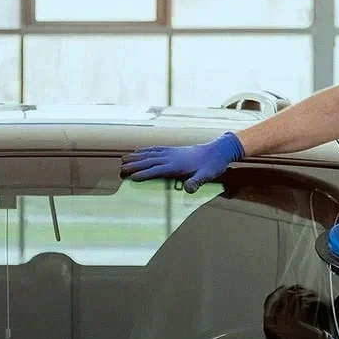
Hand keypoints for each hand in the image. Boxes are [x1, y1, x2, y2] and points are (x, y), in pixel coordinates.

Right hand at [119, 132, 244, 192]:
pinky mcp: (173, 150)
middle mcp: (171, 157)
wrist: (218, 150)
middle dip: (134, 164)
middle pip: (149, 161)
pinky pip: (155, 149)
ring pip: (149, 154)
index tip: (132, 177)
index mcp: (177, 165)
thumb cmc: (213, 165)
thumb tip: (188, 189)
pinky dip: (145, 150)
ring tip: (123, 159)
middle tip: (120, 168)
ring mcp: (171, 152)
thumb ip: (197, 181)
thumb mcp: (207, 175)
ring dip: (136, 156)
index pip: (157, 169)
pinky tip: (139, 151)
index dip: (144, 173)